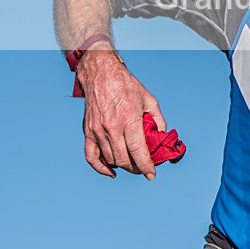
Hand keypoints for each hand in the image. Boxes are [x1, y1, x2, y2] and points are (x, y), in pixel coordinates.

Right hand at [77, 46, 165, 179]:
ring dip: (122, 166)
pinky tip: (111, 172)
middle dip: (136, 168)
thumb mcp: (149, 99)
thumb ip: (158, 119)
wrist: (101, 74)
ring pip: (110, 159)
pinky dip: (100, 168)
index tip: (152, 175)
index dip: (146, 166)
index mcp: (129, 119)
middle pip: (124, 160)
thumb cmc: (126, 85)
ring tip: (132, 165)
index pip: (138, 151)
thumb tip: (161, 135)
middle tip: (144, 168)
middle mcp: (112, 127)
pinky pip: (91, 156)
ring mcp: (98, 131)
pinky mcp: (88, 131)